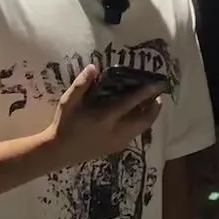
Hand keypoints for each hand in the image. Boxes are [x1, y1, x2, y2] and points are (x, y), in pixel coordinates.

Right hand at [45, 64, 163, 167]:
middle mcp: (115, 132)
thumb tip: (93, 66)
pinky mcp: (117, 149)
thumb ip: (81, 85)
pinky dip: (141, 125)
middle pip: (144, 120)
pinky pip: (135, 135)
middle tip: (159, 94)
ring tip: (152, 103)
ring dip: (150, 116)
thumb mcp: (68, 102)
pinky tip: (139, 116)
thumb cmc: (64, 123)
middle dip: (155, 107)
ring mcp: (118, 142)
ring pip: (142, 129)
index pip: (130, 103)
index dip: (146, 92)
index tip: (158, 84)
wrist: (59, 152)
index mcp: (104, 118)